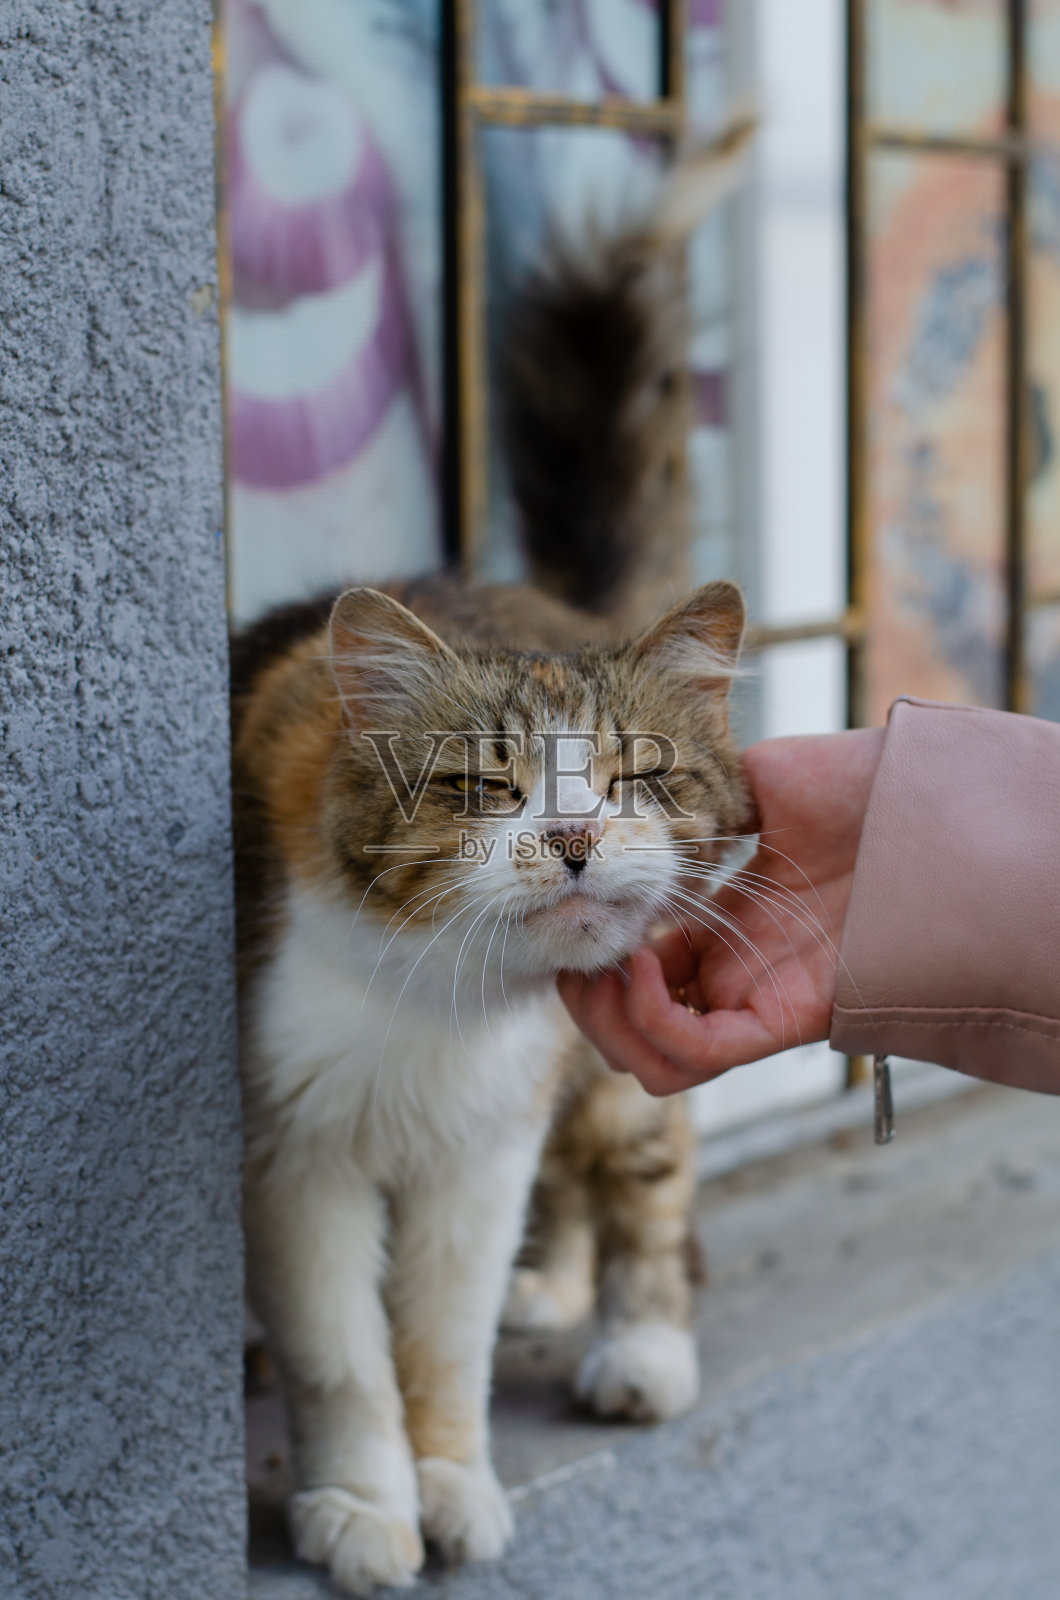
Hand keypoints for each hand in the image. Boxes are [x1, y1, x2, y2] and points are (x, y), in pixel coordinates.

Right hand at [558, 728, 885, 1094]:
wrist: (929, 801)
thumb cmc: (867, 789)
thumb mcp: (761, 781)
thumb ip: (702, 794)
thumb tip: (649, 788)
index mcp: (730, 930)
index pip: (640, 976)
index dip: (596, 958)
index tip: (577, 916)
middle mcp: (739, 975)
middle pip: (638, 1035)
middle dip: (588, 1005)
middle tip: (577, 955)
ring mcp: (759, 1000)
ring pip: (658, 1063)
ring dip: (609, 1024)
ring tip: (606, 966)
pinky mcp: (784, 1019)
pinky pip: (696, 1053)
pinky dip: (651, 1019)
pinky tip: (641, 962)